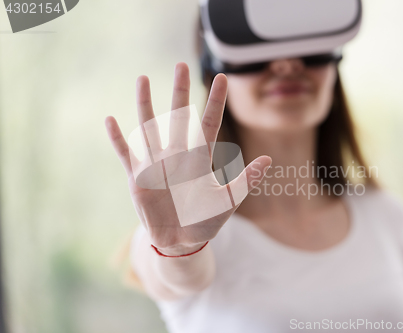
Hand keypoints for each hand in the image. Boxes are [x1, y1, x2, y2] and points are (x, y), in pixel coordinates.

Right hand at [105, 63, 271, 254]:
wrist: (181, 241)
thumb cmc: (206, 221)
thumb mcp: (228, 201)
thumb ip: (245, 181)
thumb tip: (268, 160)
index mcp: (200, 158)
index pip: (210, 123)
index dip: (216, 101)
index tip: (222, 78)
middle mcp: (178, 155)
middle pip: (179, 116)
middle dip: (180, 91)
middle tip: (181, 65)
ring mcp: (156, 163)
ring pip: (150, 127)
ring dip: (146, 104)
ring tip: (143, 79)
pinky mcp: (137, 177)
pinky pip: (126, 154)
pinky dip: (118, 138)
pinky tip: (110, 119)